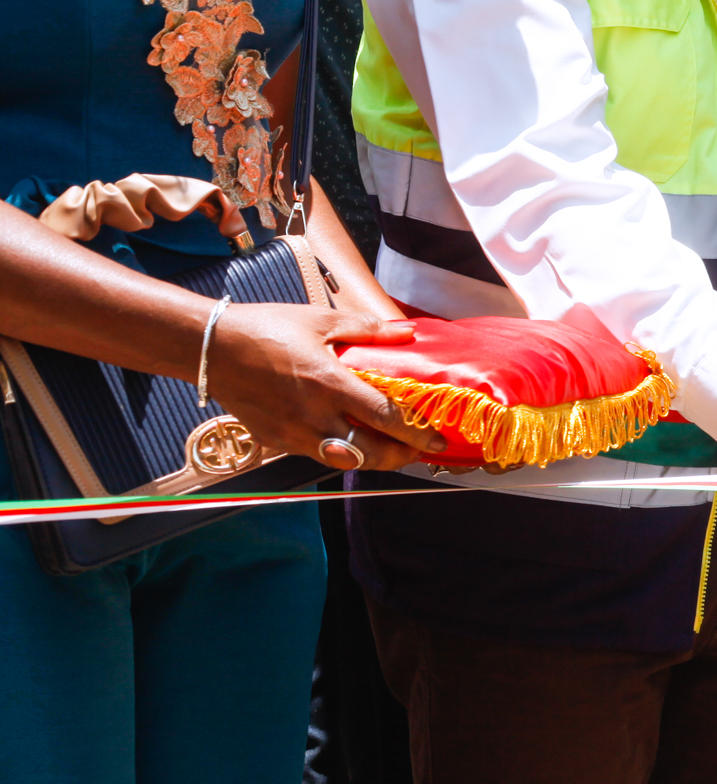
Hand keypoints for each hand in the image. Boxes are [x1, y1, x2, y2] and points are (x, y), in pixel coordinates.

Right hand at [213, 306, 441, 471]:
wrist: (211, 348)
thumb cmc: (265, 329)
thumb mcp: (320, 321)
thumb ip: (367, 330)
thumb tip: (405, 333)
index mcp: (329, 384)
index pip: (385, 418)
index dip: (416, 434)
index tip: (437, 441)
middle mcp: (313, 417)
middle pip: (368, 454)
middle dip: (399, 458)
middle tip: (417, 451)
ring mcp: (292, 434)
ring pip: (342, 462)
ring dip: (371, 460)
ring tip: (390, 450)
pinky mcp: (275, 441)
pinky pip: (315, 455)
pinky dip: (339, 453)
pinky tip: (350, 441)